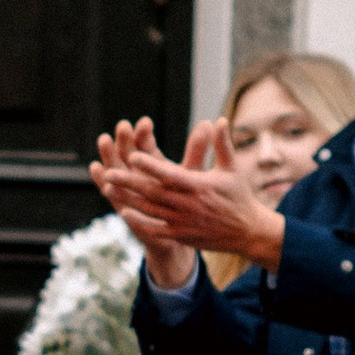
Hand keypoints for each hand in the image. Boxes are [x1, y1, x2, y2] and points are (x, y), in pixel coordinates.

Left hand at [90, 115, 286, 279]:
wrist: (247, 232)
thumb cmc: (239, 195)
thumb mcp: (232, 168)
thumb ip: (222, 144)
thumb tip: (219, 119)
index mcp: (199, 186)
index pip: (170, 174)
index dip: (151, 165)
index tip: (132, 154)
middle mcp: (189, 205)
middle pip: (153, 192)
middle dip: (129, 182)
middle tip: (108, 172)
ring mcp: (183, 222)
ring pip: (150, 210)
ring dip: (128, 199)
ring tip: (107, 188)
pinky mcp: (181, 235)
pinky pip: (156, 229)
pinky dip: (140, 221)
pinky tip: (123, 211)